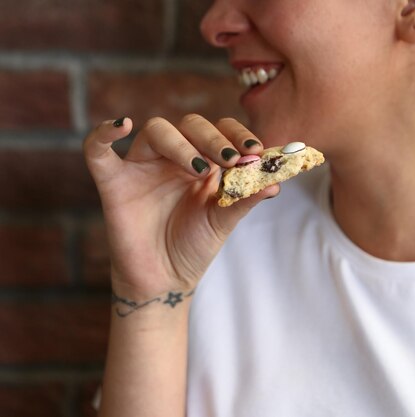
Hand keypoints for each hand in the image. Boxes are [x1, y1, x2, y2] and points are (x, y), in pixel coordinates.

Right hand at [83, 115, 277, 299]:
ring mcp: (143, 166)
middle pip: (190, 125)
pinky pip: (98, 151)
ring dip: (180, 144)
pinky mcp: (113, 182)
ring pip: (157, 131)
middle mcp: (174, 157)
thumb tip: (276, 183)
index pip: (220, 131)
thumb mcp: (224, 221)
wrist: (165, 279)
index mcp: (204, 161)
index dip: (237, 134)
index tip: (255, 150)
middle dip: (212, 138)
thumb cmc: (194, 246)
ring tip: (200, 169)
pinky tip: (122, 126)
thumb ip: (246, 199)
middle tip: (230, 159)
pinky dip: (102, 134)